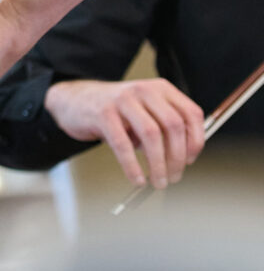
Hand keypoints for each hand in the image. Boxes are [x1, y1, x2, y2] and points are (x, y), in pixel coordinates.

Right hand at [44, 78, 204, 187]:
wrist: (75, 100)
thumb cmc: (115, 112)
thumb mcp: (144, 112)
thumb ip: (164, 128)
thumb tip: (184, 158)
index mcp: (160, 89)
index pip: (191, 114)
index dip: (195, 141)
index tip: (190, 161)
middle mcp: (144, 90)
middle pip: (173, 126)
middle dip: (178, 157)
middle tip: (174, 177)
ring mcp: (122, 99)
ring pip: (152, 135)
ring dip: (159, 164)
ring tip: (158, 182)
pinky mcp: (103, 113)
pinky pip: (122, 144)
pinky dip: (133, 166)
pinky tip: (137, 179)